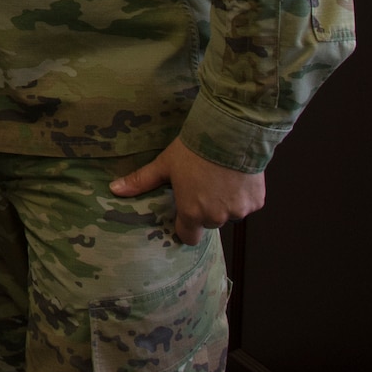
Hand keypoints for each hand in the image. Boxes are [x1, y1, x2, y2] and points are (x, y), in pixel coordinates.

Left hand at [109, 138, 265, 245]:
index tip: (183, 215)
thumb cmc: (194, 150)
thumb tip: (114, 189)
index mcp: (192, 213)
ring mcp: (239, 211)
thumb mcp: (164, 165)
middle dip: (204, 208)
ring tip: (218, 177)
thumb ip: (141, 181)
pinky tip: (235, 175)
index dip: (185, 227)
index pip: (188, 236)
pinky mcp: (256, 202)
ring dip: (224, 201)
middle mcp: (217, 217)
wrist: (230, 134)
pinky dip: (242, 194)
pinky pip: (248, 204)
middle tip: (200, 185)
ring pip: (229, 212)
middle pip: (208, 222)